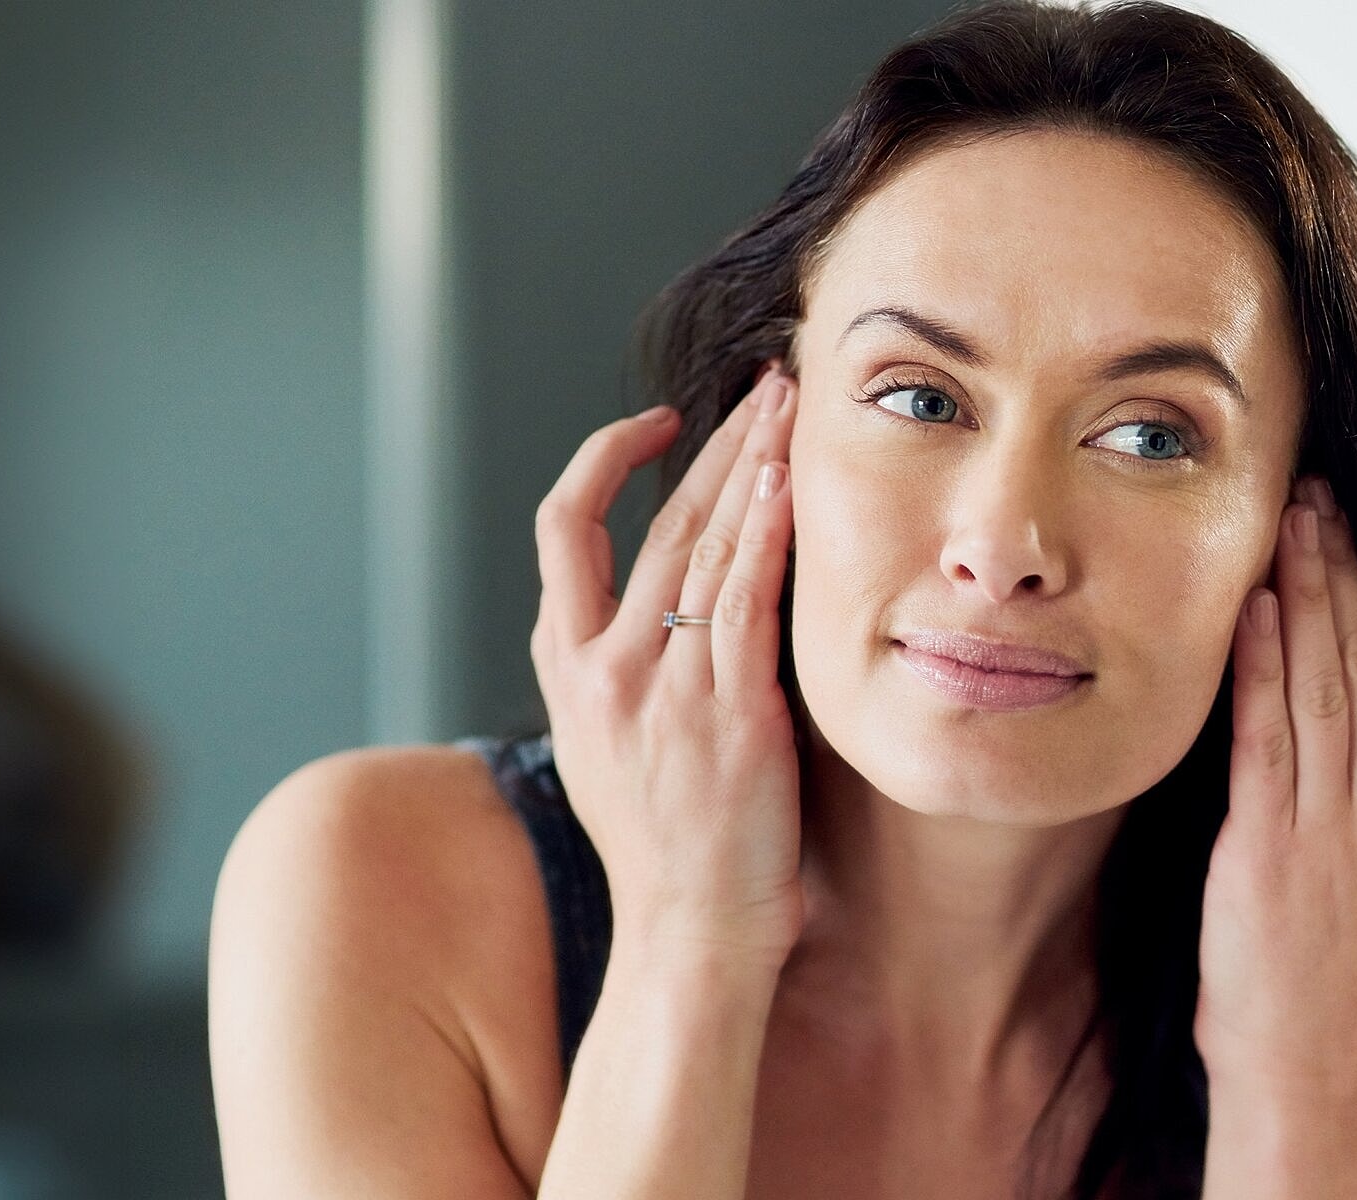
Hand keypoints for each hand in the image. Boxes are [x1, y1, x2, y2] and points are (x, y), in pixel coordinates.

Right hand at [530, 363, 803, 965]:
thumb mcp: (610, 748)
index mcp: (567, 669)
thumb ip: (624, 672)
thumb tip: (664, 610)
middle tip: (766, 387)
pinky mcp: (728, 715)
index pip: (564, 530)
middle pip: (656, 520)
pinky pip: (746, 602)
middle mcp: (605, 667)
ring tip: (792, 406)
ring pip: (704, 546)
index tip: (660, 424)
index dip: (606, 461)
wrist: (688, 937)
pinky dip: (766, 536)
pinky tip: (790, 484)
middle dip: (716, 442)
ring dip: (753, 464)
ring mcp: (663, 690)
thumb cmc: (667, 852)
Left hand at [1194, 476, 1356, 1093]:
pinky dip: (1257, 667)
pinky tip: (1247, 609)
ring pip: (1324, 683)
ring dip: (1303, 596)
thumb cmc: (1353, 949)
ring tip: (1288, 524)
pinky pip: (1266, 738)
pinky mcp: (1265, 846)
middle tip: (1323, 493)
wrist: (1301, 1050)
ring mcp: (1333, 827)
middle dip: (1350, 567)